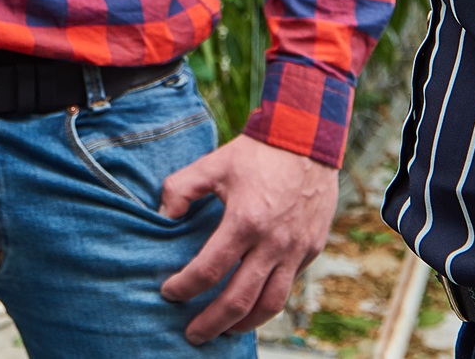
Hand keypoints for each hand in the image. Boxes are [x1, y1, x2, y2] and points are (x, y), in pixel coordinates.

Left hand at [158, 133, 337, 343]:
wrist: (308, 140)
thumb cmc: (257, 152)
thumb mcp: (213, 164)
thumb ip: (180, 188)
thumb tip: (162, 216)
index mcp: (244, 221)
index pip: (208, 270)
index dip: (184, 287)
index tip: (168, 293)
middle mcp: (273, 243)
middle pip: (239, 300)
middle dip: (211, 323)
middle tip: (192, 335)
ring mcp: (296, 250)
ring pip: (270, 305)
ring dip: (243, 324)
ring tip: (223, 331)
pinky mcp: (311, 250)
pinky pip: (287, 286)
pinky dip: (267, 302)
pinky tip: (251, 305)